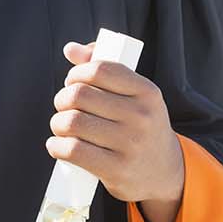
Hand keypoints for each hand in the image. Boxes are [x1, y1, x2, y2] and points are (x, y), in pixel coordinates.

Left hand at [45, 41, 183, 210]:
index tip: (72, 82)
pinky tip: (57, 146)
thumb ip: (103, 68)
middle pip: (79, 95)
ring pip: (72, 122)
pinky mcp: (117, 170)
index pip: (99, 69)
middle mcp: (141, 116)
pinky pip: (73, 151)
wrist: (166, 173)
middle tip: (64, 106)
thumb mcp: (134, 96)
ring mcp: (130, 144)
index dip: (77, 73)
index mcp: (147, 92)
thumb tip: (70, 49)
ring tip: (61, 127)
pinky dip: (56, 147)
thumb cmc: (140, 126)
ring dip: (57, 123)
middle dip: (62, 99)